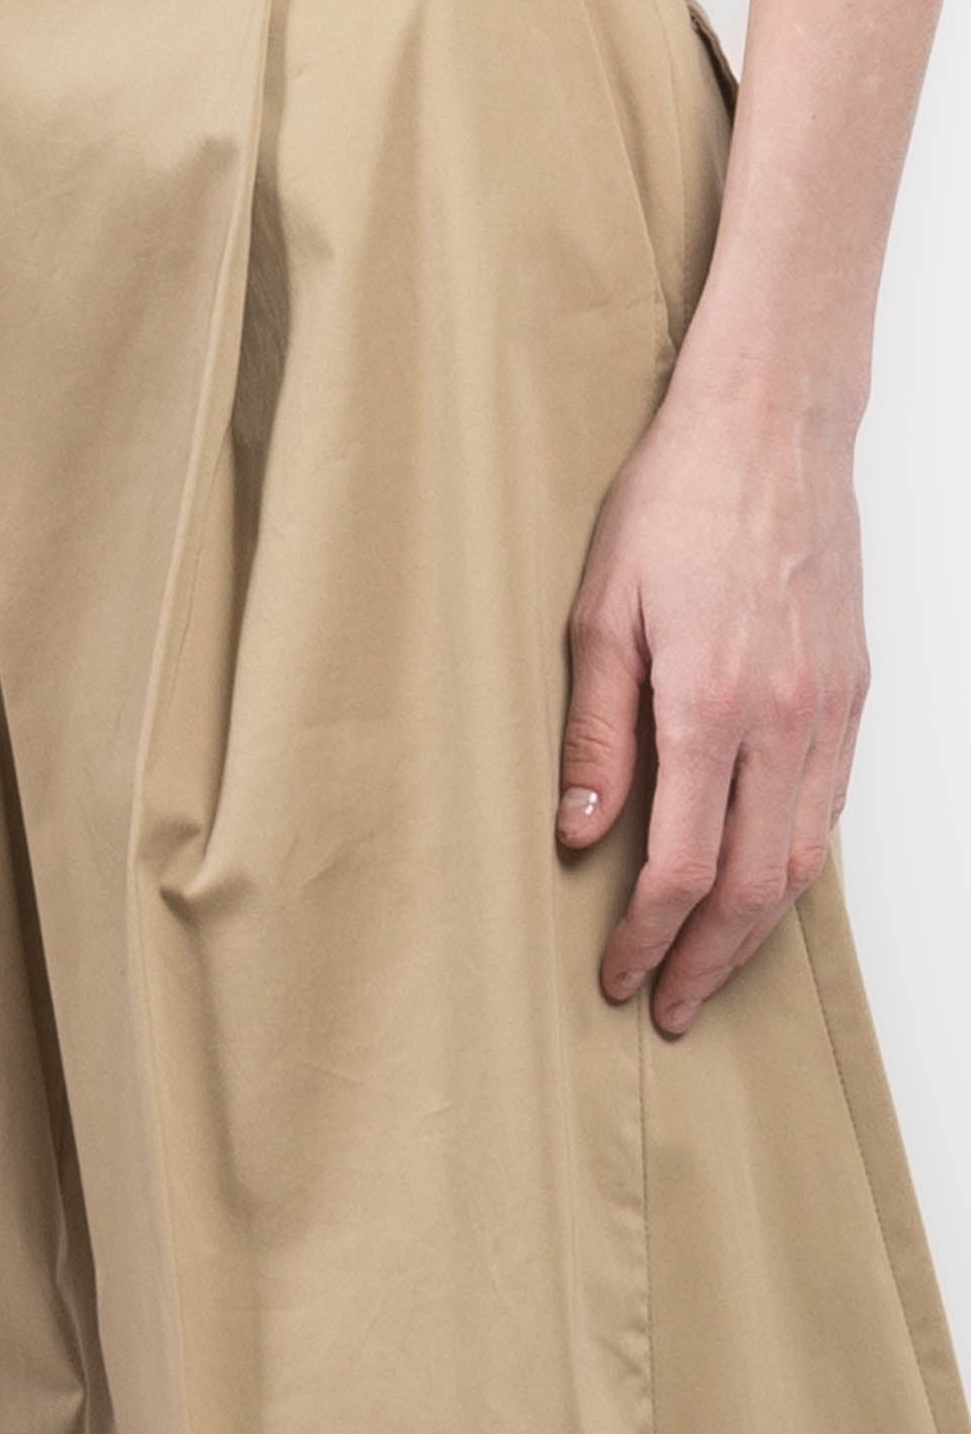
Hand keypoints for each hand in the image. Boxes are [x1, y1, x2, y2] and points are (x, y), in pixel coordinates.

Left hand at [556, 375, 869, 1035]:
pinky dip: (797, 864)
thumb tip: (579, 833)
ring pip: (806, 858)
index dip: (647, 936)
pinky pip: (832, 807)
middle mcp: (785, 721)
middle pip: (754, 885)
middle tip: (667, 1005)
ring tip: (712, 967)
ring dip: (758, 927)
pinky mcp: (853, 690)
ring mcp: (831, 708)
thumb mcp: (599, 614)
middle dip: (708, 960)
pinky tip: (763, 883)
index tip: (617, 975)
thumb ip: (595, 734)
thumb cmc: (673, 504)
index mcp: (710, 706)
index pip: (681, 866)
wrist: (768, 428)